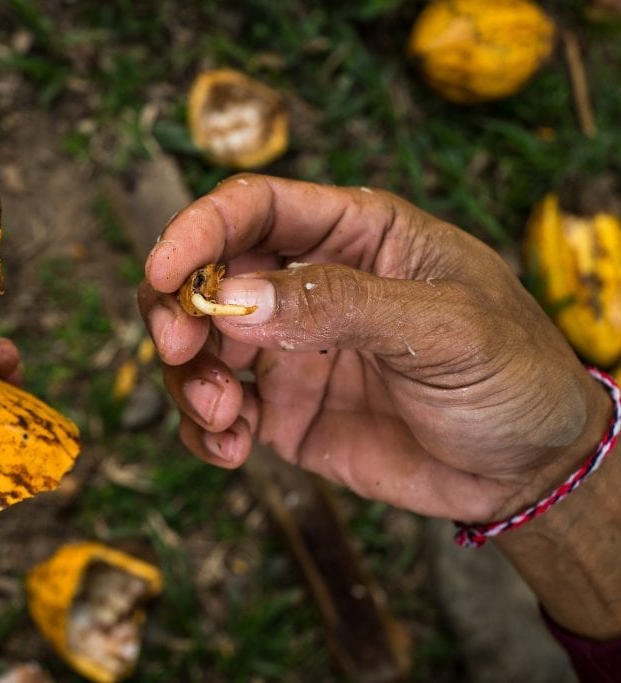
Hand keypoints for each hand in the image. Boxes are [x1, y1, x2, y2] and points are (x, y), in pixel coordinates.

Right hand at [140, 175, 610, 523]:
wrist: (529, 473)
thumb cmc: (514, 375)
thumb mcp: (446, 329)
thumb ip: (343, 306)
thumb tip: (240, 300)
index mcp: (354, 235)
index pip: (256, 208)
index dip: (199, 230)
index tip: (163, 272)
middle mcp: (309, 285)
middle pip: (207, 275)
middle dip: (176, 309)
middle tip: (180, 348)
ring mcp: (289, 351)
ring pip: (199, 347)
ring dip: (188, 379)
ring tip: (223, 418)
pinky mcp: (283, 412)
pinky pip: (218, 414)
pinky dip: (205, 431)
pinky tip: (230, 451)